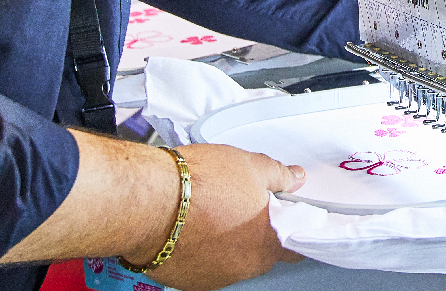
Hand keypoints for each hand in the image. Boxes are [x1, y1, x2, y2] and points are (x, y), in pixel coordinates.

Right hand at [128, 143, 305, 290]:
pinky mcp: (189, 280)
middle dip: (254, 232)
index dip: (292, 228)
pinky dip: (200, 251)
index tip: (284, 217)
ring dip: (226, 242)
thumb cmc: (198, 184)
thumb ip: (278, 174)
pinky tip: (188, 229)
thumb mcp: (249, 165)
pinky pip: (202, 266)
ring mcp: (217, 276)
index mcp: (269, 240)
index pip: (295, 245)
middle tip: (238, 205)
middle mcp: (246, 265)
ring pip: (231, 259)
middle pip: (261, 251)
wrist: (150, 203)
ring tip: (207, 213)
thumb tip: (295, 178)